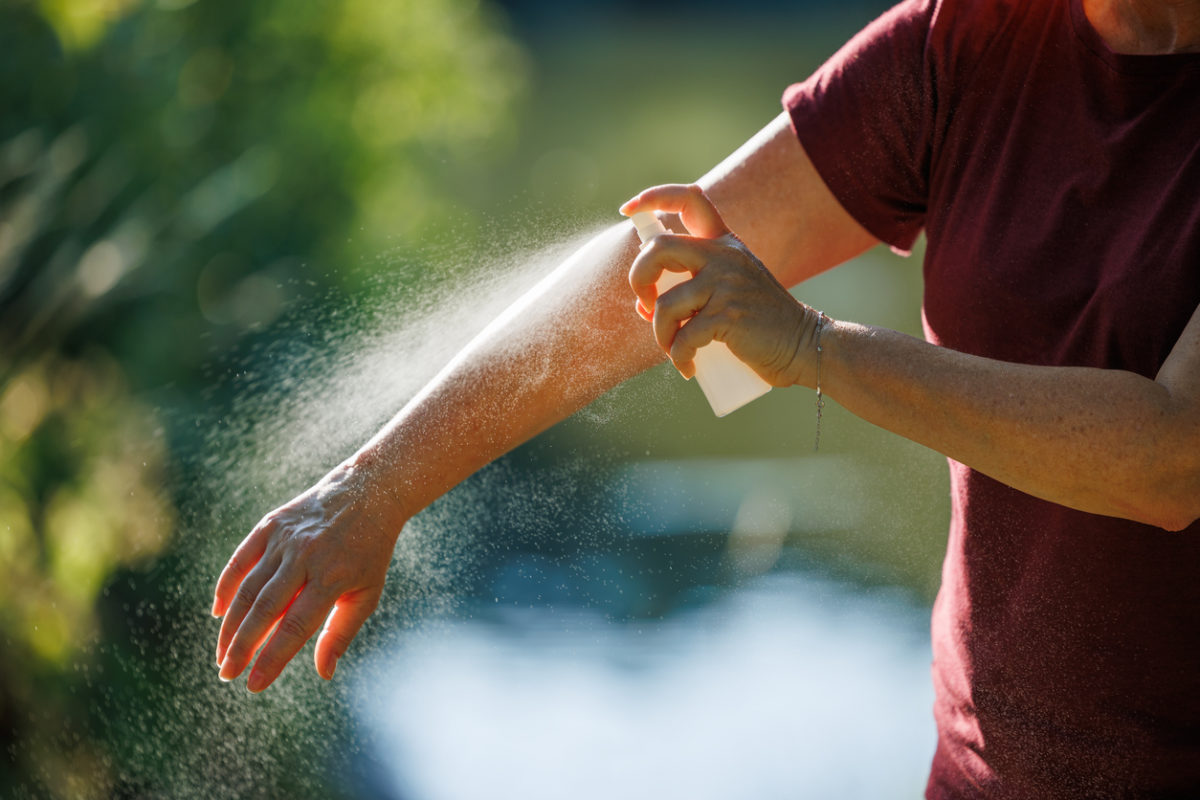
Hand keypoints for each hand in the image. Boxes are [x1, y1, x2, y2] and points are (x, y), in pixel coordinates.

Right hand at [212, 458, 405, 691]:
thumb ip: (341, 633)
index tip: (253, 685)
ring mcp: (285, 539)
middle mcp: (305, 557)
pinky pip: (240, 560)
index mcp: (332, 577)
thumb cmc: (369, 552)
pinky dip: (225, 586)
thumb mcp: (367, 593)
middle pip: (265, 610)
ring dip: (230, 625)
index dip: (272, 658)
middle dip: (242, 647)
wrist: (366, 493)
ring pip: (248, 588)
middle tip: (226, 674)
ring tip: (222, 654)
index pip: (295, 627)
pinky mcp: (271, 524)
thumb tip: (324, 673)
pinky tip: (218, 613)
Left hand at [621, 183, 821, 386]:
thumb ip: (693, 285)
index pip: (690, 199)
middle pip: (659, 248)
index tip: (628, 209)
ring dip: (660, 335)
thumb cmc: (759, 323)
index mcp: (724, 242)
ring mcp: (727, 283)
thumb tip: (643, 302)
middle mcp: (725, 255)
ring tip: (673, 351)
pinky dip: (678, 357)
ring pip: (665, 304)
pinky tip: (687, 368)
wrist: (803, 344)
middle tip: (645, 303)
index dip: (653, 196)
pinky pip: (684, 337)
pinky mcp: (729, 315)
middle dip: (638, 278)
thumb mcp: (729, 288)